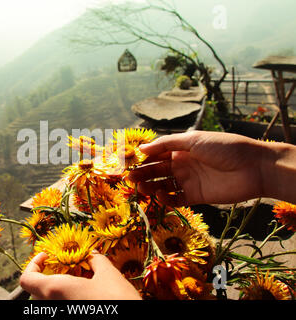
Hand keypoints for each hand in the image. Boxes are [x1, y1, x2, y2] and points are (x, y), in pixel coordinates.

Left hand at [19, 251, 141, 299]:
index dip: (33, 264)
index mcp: (55, 290)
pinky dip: (67, 300)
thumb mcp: (109, 275)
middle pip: (37, 292)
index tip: (47, 255)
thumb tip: (93, 254)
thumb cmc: (118, 302)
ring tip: (81, 281)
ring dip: (59, 290)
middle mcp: (52, 307)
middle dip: (49, 277)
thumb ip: (97, 261)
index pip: (26, 279)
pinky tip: (87, 296)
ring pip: (49, 302)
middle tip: (67, 268)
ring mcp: (60, 317)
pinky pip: (61, 308)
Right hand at [128, 130, 276, 205]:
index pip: (157, 155)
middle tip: (129, 178)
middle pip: (157, 171)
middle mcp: (183, 165)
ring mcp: (189, 181)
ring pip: (164, 186)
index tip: (128, 163)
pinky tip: (160, 196)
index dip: (143, 159)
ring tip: (141, 188)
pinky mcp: (196, 197)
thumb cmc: (224, 147)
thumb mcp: (193, 139)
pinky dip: (166, 199)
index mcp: (181, 150)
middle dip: (143, 174)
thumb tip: (141, 148)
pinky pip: (176, 199)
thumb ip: (166, 144)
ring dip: (151, 187)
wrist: (253, 167)